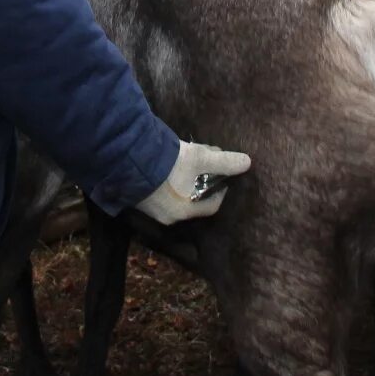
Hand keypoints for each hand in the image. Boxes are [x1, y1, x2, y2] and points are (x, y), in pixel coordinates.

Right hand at [134, 140, 252, 224]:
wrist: (126, 158)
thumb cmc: (169, 163)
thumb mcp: (200, 158)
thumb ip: (225, 161)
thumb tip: (248, 162)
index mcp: (185, 212)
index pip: (212, 205)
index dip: (221, 189)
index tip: (223, 176)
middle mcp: (168, 217)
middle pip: (193, 200)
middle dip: (202, 183)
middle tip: (204, 165)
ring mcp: (150, 210)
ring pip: (176, 196)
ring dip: (184, 182)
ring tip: (186, 163)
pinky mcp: (137, 199)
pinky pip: (159, 193)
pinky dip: (167, 182)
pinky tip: (166, 166)